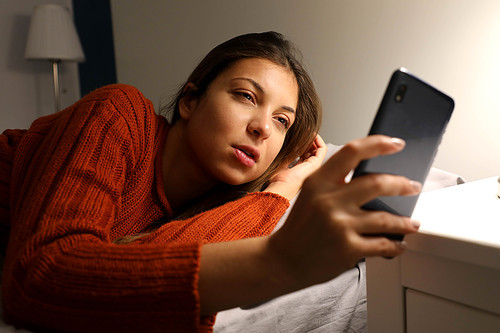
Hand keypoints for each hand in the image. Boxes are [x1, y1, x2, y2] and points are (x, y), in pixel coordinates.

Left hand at [264, 134, 326, 199]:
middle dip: (308, 140)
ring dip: (314, 139)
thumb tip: (289, 145)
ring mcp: (313, 167)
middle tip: (304, 131)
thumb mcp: (282, 164)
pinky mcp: (316, 164)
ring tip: (308, 131)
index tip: (298, 136)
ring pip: (318, 149)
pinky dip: (319, 140)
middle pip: (312, 151)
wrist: (281, 187)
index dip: (302, 144)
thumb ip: (287, 156)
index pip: (304, 154)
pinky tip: (312, 135)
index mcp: (299, 170)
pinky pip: (322, 149)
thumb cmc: (278, 181)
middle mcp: (308, 169)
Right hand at [267, 135, 421, 287]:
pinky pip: (383, 244)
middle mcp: (329, 200)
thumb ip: (336, 183)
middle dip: (402, 185)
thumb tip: (376, 176)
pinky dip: (396, 245)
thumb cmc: (301, 227)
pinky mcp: (348, 249)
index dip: (378, 144)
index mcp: (319, 182)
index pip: (353, 152)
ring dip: (406, 222)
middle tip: (412, 187)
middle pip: (378, 183)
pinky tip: (398, 244)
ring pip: (387, 219)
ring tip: (412, 223)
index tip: (396, 143)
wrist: (284, 260)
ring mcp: (340, 225)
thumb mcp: (311, 195)